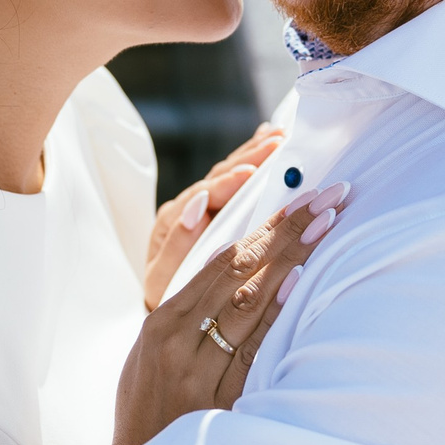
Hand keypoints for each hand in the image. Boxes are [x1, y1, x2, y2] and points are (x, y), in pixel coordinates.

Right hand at [107, 181, 347, 444]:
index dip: (263, 225)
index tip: (299, 197)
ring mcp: (202, 373)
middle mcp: (180, 342)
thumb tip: (235, 251)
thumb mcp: (150, 349)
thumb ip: (188, 304)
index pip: (221, 260)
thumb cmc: (148, 403)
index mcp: (161, 323)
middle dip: (287, 231)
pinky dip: (278, 314)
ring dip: (292, 261)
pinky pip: (255, 350)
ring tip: (326, 226)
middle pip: (242, 273)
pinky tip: (302, 283)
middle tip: (327, 197)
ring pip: (251, 305)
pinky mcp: (223, 401)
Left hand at [144, 122, 285, 308]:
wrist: (169, 309)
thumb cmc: (167, 296)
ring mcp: (206, 204)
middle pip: (221, 175)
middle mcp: (190, 206)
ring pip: (232, 172)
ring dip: (256, 153)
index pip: (204, 194)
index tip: (250, 172)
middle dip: (250, 156)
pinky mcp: (221, 207)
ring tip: (280, 136)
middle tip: (278, 142)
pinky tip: (268, 138)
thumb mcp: (164, 279)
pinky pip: (239, 179)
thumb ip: (177, 246)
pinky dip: (255, 158)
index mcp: (174, 220)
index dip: (227, 182)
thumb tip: (195, 207)